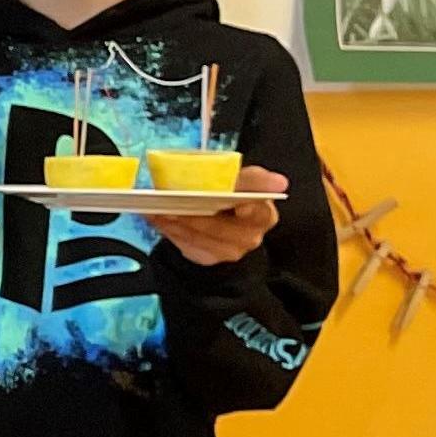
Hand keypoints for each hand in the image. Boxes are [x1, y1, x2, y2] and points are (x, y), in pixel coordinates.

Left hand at [145, 167, 288, 266]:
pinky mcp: (208, 257)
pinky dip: (169, 230)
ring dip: (174, 223)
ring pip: (198, 237)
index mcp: (263, 213)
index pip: (258, 210)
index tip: (240, 206)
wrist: (223, 220)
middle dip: (193, 215)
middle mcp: (250, 236)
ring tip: (156, 208)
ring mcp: (229, 250)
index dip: (248, 208)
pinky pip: (184, 244)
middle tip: (169, 203)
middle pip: (218, 226)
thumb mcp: (241, 181)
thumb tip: (279, 181)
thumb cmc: (232, 195)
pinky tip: (156, 218)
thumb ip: (252, 179)